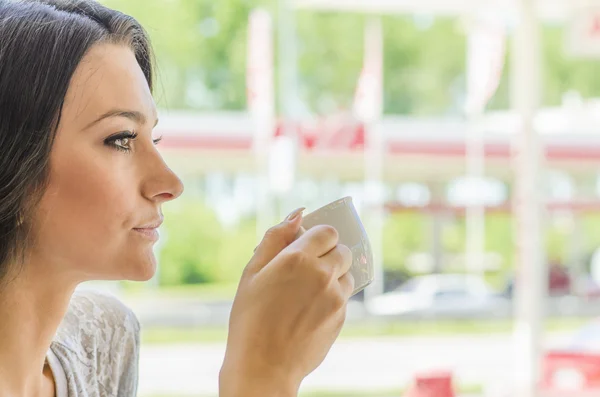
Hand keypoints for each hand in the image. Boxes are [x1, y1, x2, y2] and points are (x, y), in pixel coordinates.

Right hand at [220, 208, 353, 396]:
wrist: (263, 365)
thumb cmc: (250, 318)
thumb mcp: (252, 273)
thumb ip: (275, 238)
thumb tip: (298, 214)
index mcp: (297, 258)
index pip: (328, 231)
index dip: (319, 236)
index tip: (309, 246)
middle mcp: (321, 274)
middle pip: (342, 250)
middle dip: (329, 254)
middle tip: (308, 269)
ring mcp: (335, 297)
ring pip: (347, 273)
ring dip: (334, 276)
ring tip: (308, 292)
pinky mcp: (341, 317)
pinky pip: (344, 297)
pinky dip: (333, 298)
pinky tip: (310, 311)